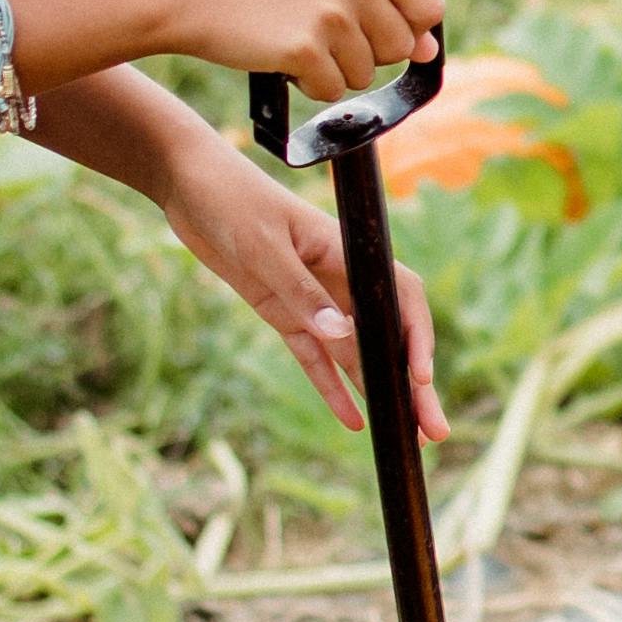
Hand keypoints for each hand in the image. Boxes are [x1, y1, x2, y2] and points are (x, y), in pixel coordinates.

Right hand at [163, 0, 441, 104]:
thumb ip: (382, 4)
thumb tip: (430, 51)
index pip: (428, 9)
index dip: (408, 30)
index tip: (376, 33)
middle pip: (397, 49)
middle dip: (364, 54)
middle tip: (319, 34)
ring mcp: (332, 15)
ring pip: (363, 76)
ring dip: (331, 70)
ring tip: (292, 38)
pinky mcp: (304, 50)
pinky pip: (330, 92)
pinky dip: (307, 85)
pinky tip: (279, 56)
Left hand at [163, 138, 446, 439]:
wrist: (189, 185)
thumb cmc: (230, 199)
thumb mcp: (262, 244)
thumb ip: (298, 290)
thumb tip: (338, 334)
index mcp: (346, 251)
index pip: (399, 297)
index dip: (417, 338)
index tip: (422, 378)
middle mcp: (339, 278)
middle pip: (386, 336)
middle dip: (412, 384)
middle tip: (433, 430)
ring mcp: (313, 298)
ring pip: (356, 354)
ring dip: (380, 392)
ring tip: (406, 436)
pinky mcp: (285, 313)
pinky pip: (316, 358)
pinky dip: (332, 388)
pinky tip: (353, 420)